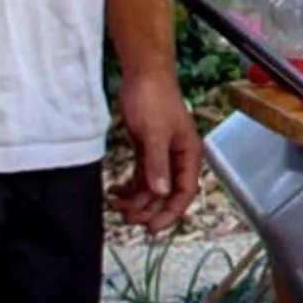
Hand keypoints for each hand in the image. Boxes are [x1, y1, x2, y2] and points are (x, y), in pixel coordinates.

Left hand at [111, 69, 201, 233]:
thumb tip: (161, 193)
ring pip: (151, 186)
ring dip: (135, 199)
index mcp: (188, 154)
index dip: (170, 213)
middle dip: (147, 208)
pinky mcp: (147, 148)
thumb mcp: (155, 133)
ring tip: (115, 206)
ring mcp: (162, 154)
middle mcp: (177, 157)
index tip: (152, 228)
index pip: (185, 192)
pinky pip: (141, 175)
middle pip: (166, 193)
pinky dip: (129, 186)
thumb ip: (158, 164)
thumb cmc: (154, 99)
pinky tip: (115, 191)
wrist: (143, 73)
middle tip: (126, 218)